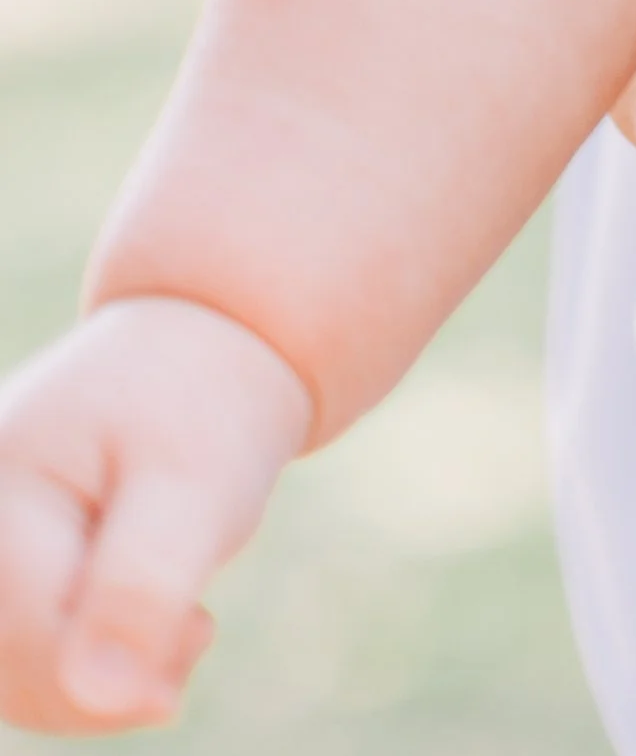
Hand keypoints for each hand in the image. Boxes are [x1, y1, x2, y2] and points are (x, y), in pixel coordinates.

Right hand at [0, 298, 310, 730]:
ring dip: (101, 678)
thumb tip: (96, 695)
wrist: (215, 342)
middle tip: (196, 628)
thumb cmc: (207, 404)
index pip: (28, 633)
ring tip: (181, 621)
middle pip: (11, 663)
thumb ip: (143, 587)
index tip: (202, 634)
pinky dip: (92, 660)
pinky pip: (31, 650)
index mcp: (3, 479)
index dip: (109, 677)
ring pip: (17, 670)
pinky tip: (155, 624)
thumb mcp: (195, 484)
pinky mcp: (10, 560)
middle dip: (107, 681)